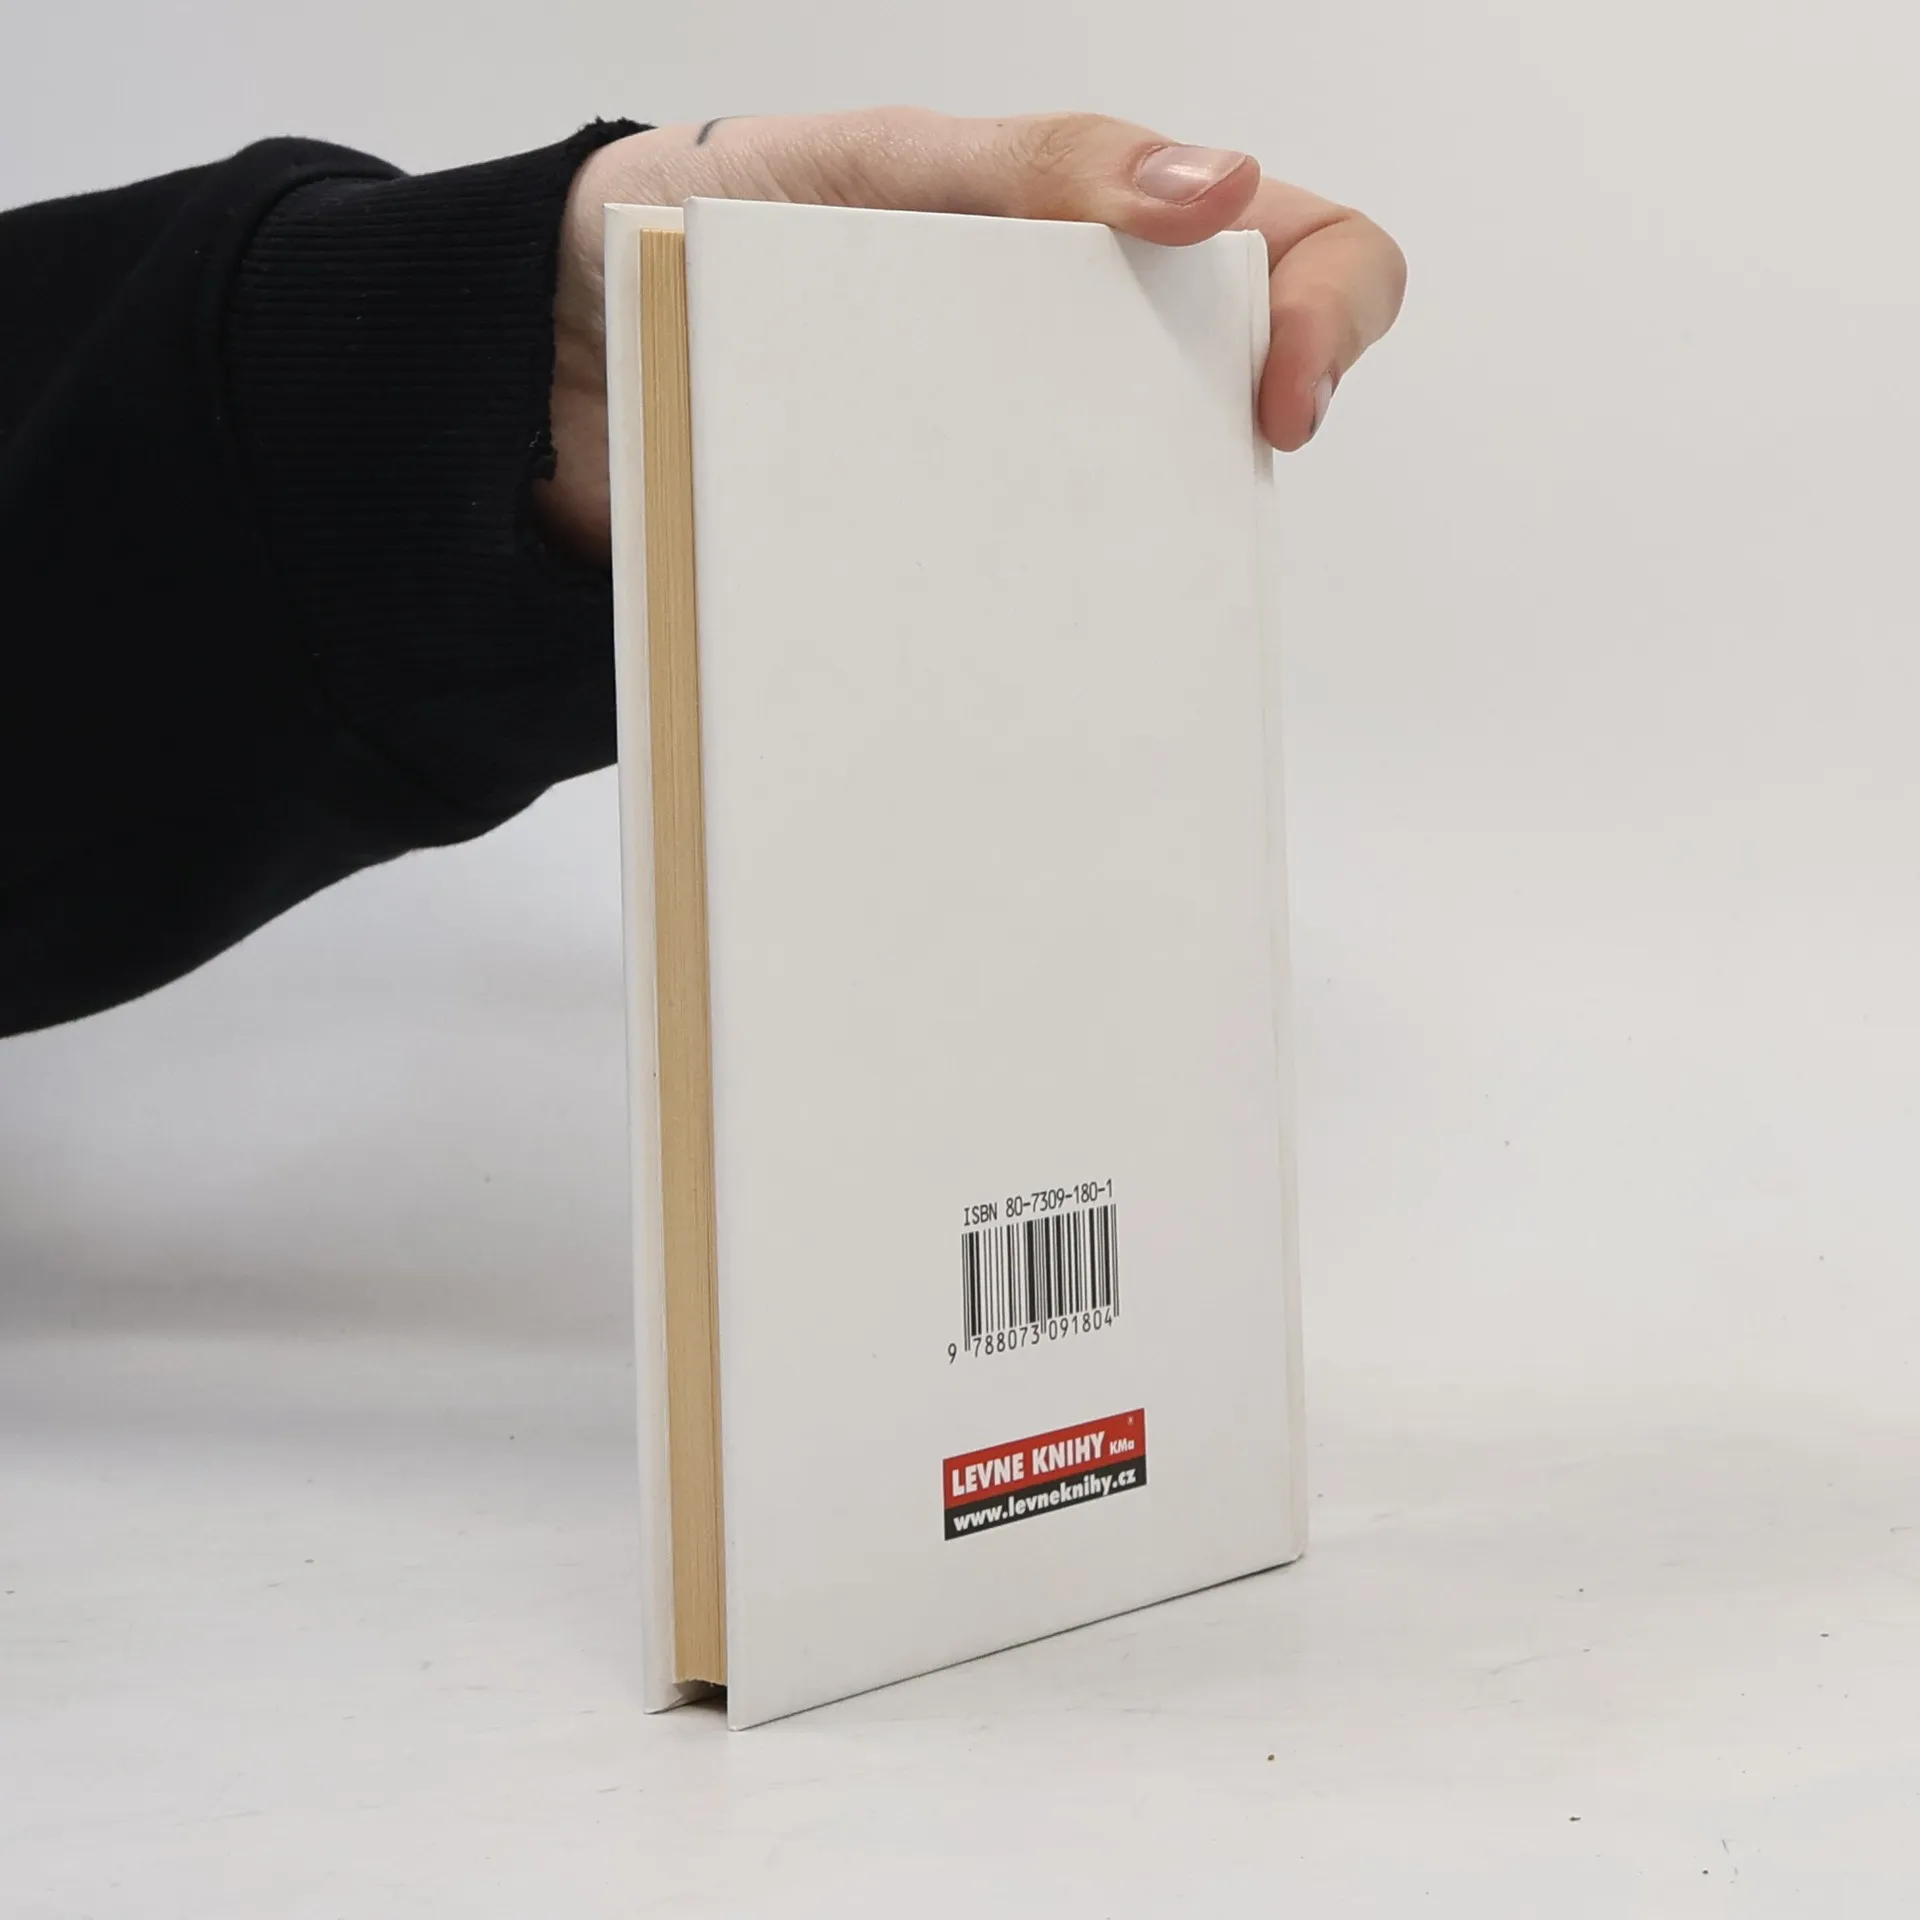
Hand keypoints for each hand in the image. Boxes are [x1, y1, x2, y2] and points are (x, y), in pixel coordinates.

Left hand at [540, 108, 1406, 560]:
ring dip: (1150, 551)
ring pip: (1143, 522)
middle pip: (1239, 396)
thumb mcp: (868, 163)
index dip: (1332, 310)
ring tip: (1098, 584)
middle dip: (1259, 430)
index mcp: (1079, 239)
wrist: (535, 357)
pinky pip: (1025, 605)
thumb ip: (1038, 166)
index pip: (1293, 247)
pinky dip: (1042, 626)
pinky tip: (1012, 643)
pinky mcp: (935, 561)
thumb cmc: (691, 223)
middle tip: (1208, 486)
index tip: (1277, 396)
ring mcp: (1006, 465)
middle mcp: (1066, 358)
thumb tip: (1222, 190)